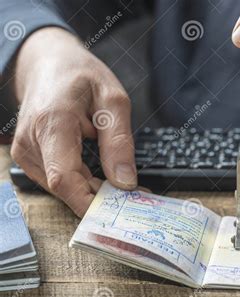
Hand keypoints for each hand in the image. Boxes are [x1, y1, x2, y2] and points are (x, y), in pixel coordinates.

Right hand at [12, 27, 136, 216]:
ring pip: (61, 188)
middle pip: (65, 187)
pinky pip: (56, 180)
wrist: (48, 63)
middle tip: (135, 197)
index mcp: (53, 122)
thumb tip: (125, 182)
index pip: (64, 178)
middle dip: (101, 198)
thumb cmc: (81, 76)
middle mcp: (31, 141)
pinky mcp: (28, 156)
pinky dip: (81, 183)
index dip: (90, 202)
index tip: (119, 212)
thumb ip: (119, 142)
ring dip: (92, 191)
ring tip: (121, 184)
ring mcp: (25, 151)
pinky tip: (101, 177)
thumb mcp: (113, 100)